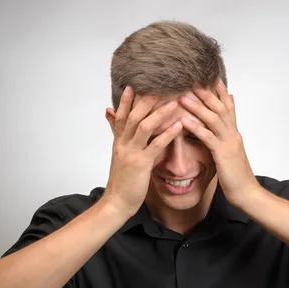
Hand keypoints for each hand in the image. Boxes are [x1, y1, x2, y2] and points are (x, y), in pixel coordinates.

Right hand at [101, 86, 182, 216]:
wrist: (117, 202)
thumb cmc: (121, 180)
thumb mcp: (118, 155)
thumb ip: (117, 134)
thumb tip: (109, 114)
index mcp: (118, 141)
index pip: (120, 115)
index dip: (126, 100)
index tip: (134, 84)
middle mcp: (123, 144)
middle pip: (132, 116)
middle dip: (145, 100)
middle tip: (159, 85)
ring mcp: (131, 153)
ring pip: (144, 127)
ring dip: (160, 113)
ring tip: (174, 102)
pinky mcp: (141, 164)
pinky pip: (155, 145)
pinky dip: (168, 134)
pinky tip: (179, 126)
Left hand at [179, 79, 259, 207]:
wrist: (247, 193)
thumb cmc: (236, 176)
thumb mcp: (231, 153)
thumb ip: (227, 139)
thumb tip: (224, 128)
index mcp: (234, 134)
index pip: (228, 106)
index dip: (220, 91)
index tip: (211, 76)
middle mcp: (233, 135)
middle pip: (221, 107)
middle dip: (207, 93)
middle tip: (192, 80)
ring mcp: (229, 143)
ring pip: (214, 119)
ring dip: (198, 106)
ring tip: (184, 96)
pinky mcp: (223, 155)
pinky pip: (208, 137)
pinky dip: (196, 127)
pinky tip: (184, 120)